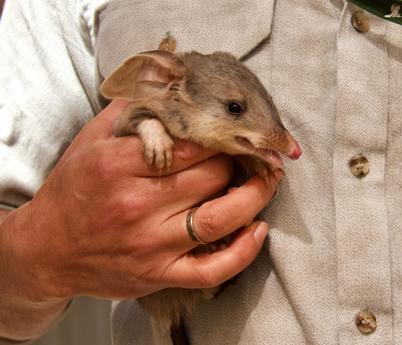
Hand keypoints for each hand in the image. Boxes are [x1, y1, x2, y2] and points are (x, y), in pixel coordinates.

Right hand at [0, 100, 278, 339]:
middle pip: (211, 177)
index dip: (223, 135)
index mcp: (119, 165)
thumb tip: (175, 83)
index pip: (191, 144)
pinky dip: (243, 252)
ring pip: (219, 218)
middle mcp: (136, 204)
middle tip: (255, 153)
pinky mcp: (159, 275)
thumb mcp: (93, 140)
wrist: (47, 248)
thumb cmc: (76, 189)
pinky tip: (259, 229)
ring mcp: (150, 244)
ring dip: (255, 198)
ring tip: (269, 181)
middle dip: (240, 162)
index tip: (237, 131)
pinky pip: (212, 269)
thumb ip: (134, 111)